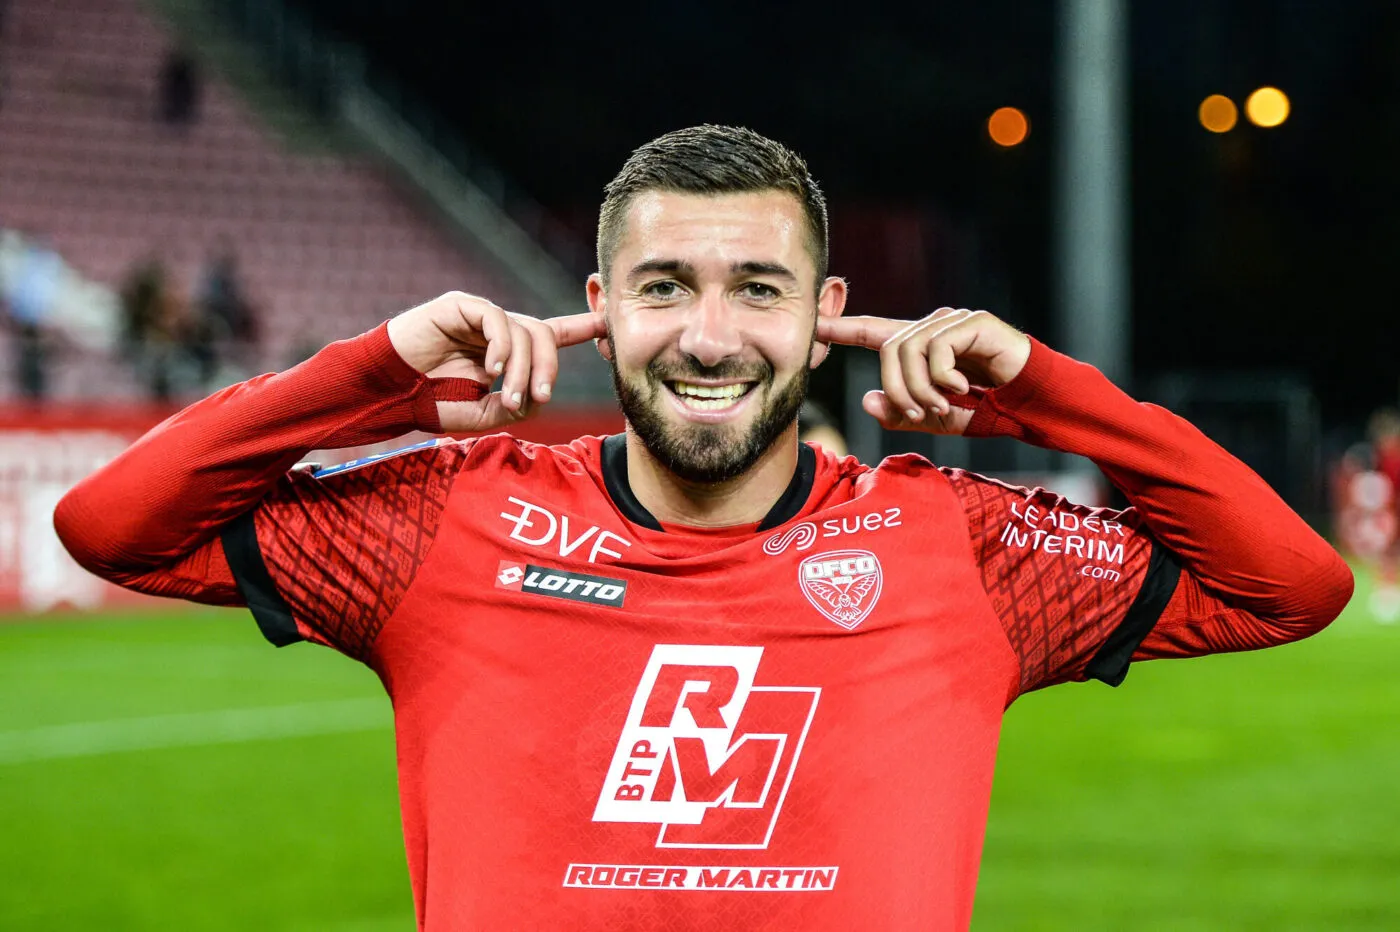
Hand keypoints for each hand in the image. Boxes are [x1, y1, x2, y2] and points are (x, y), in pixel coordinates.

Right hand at [387, 291, 606, 432]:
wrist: (387, 393)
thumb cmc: (431, 404)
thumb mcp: (483, 415)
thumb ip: (516, 407)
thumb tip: (537, 397)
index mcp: (508, 353)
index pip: (552, 334)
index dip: (581, 328)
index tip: (608, 324)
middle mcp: (498, 331)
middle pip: (544, 336)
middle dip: (547, 370)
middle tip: (536, 399)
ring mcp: (480, 316)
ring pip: (524, 331)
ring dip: (522, 369)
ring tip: (505, 396)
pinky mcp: (460, 305)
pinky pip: (496, 319)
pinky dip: (502, 346)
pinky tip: (492, 369)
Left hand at [816, 307, 1030, 433]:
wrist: (1031, 404)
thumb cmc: (986, 409)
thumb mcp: (936, 419)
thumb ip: (901, 413)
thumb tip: (867, 400)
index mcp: (920, 348)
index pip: (873, 333)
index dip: (842, 329)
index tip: (814, 326)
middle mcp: (932, 328)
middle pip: (887, 350)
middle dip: (898, 390)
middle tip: (921, 415)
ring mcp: (952, 322)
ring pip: (907, 348)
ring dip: (920, 387)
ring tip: (943, 404)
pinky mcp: (973, 322)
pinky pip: (936, 348)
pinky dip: (943, 376)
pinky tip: (963, 387)